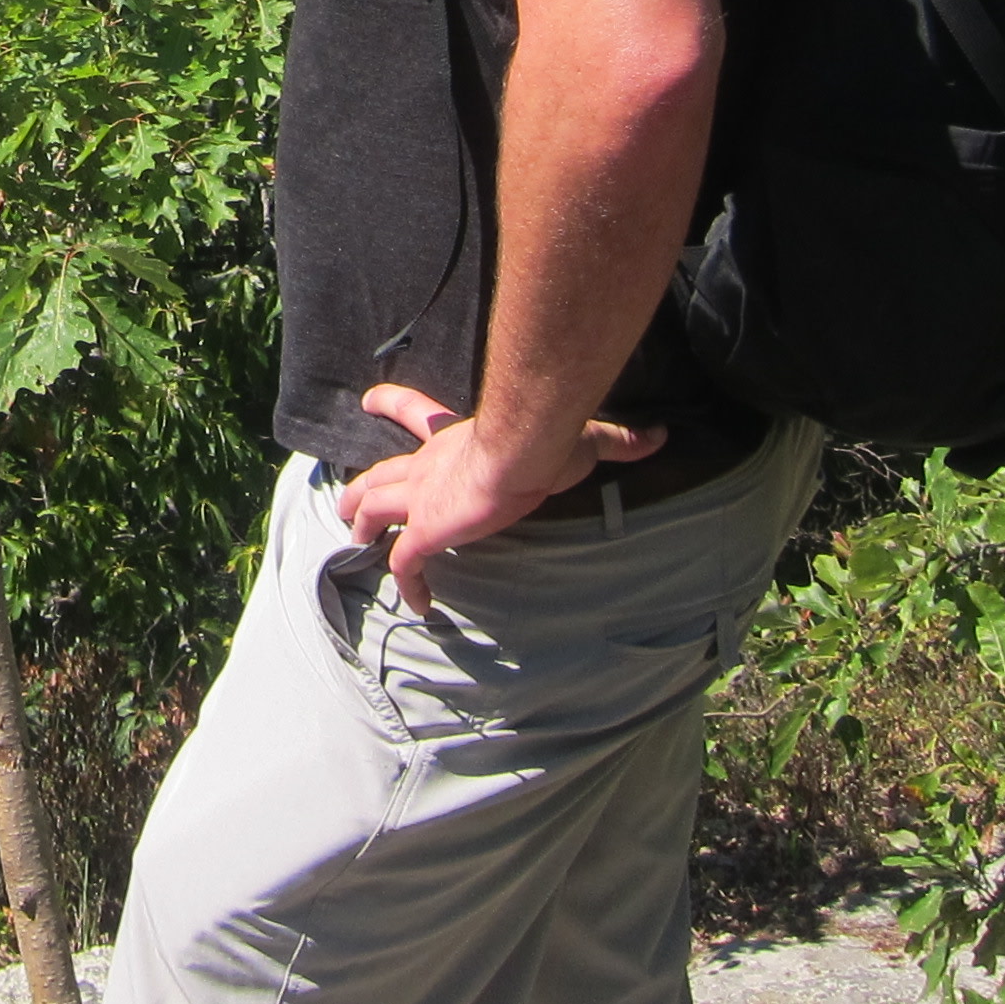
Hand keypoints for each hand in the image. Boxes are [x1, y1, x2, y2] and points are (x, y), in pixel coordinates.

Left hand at [332, 382, 666, 615]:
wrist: (523, 449)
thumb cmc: (547, 436)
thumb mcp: (582, 436)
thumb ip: (616, 439)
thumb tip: (658, 435)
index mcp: (453, 437)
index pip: (412, 411)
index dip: (389, 403)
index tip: (369, 400)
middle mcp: (427, 464)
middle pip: (381, 472)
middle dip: (361, 487)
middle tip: (346, 502)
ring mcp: (422, 496)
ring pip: (375, 509)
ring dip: (363, 523)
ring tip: (355, 540)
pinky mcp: (426, 529)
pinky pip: (405, 562)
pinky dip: (407, 582)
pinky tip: (416, 603)